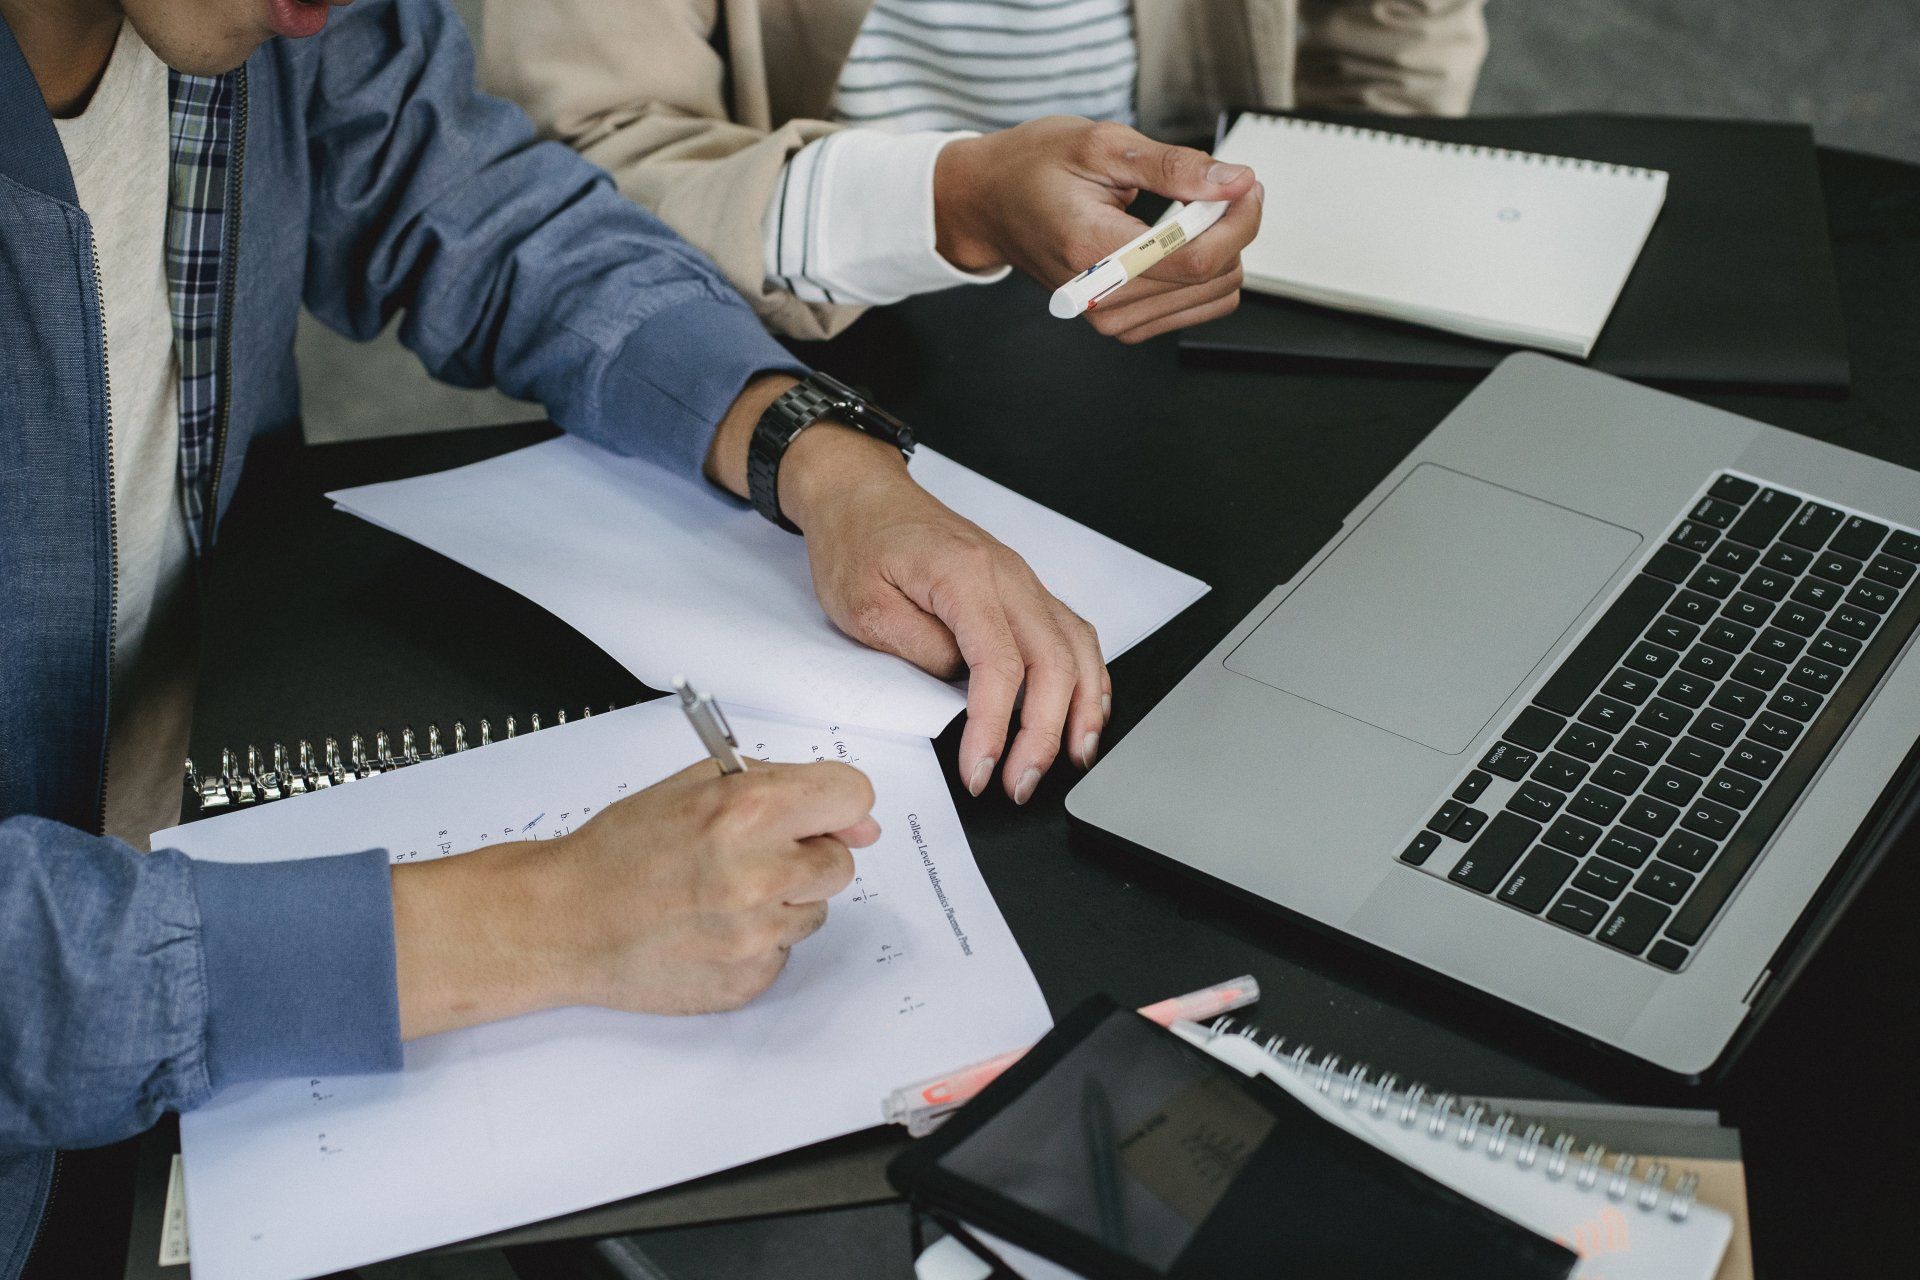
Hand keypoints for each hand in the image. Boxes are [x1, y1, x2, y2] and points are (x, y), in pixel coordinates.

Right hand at [392, 758, 877, 1037]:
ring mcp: (756, 935)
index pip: (853, 796)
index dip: (837, 803)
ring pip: (815, 909)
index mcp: (749, 812)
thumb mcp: (697, 785)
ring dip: (783, 899)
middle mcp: (760, 875)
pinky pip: (784, 951)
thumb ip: (782, 786)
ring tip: (720, 892)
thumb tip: (861, 821)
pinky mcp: (748, 979)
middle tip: (750, 854)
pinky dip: (758, 939)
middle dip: (807, 854)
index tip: (818, 812)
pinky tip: (711, 927)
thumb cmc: (623, 848)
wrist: (566, 922)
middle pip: (841, 861)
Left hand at [703, 378, 1109, 804]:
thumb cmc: (857, 542)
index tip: (981, 771)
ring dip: (1082, 708)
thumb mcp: (862, 607)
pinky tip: (1084, 710)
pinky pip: (1072, 634)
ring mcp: (1021, 580)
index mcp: (965, 576)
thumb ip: (918, 651)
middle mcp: (1007, 575)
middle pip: (1053, 663)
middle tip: (1022, 783)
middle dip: (1044, 734)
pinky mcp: (1022, 589)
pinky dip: (1088, 677)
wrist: (860, 493)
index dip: (995, 728)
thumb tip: (960, 690)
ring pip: (1077, 648)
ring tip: (1073, 757)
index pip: (1000, 666)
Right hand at [934, 117, 1263, 342]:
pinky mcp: (1120, 324)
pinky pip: (1194, 307)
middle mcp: (1102, 297)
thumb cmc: (1034, 168)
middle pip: (1211, 278)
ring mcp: (1110, 318)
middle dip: (1232, 227)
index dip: (1238, 220)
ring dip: (1220, 249)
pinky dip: (1202, 272)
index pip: (1195, 258)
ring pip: (1212, 296)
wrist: (989, 203)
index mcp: (1093, 251)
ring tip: (1191, 211)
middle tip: (1219, 187)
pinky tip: (1179, 241)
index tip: (1246, 185)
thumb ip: (1174, 167)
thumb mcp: (1102, 145)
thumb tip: (1235, 182)